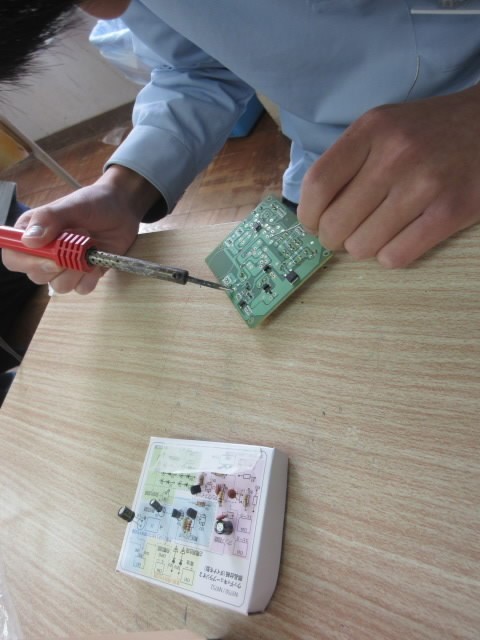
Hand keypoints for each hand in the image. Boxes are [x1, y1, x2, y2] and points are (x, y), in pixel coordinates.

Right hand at [2, 166, 159, 293]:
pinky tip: (97, 261)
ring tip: (88, 249)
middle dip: (58, 265)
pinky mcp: (84, 275)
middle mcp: (45, 253)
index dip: (27, 262)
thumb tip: (29, 240)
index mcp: (31, 233)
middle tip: (77, 246)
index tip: (50, 257)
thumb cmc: (94, 202)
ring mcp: (64, 266)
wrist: (122, 210)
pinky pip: (81, 288)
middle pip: (36, 276)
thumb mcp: (72, 205)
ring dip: (76, 271)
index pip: (13, 257)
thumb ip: (49, 219)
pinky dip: (91, 277)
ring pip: (59, 286)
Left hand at [297, 85, 479, 266]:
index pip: (318, 184)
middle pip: (336, 223)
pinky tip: (400, 238)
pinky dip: (390, 255)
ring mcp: (425, 184)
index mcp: (372, 129)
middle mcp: (396, 155)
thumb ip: (347, 161)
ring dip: (363, 247)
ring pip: (363, 246)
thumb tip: (313, 213)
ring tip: (378, 232)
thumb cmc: (428, 131)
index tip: (313, 224)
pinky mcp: (451, 212)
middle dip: (333, 239)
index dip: (308, 215)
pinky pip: (396, 256)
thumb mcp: (383, 126)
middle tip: (344, 235)